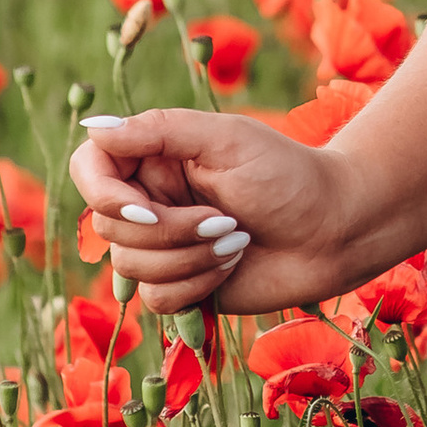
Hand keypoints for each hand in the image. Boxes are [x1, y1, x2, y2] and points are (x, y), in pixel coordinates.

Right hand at [68, 109, 374, 319]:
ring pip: (130, 269)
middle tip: (226, 221)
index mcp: (156, 157)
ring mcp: (164, 245)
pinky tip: (233, 266)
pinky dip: (197, 285)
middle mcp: (152, 200)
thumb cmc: (289, 175)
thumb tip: (93, 126)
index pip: (90, 168)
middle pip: (111, 228)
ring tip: (237, 242)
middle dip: (171, 233)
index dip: (104, 196)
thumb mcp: (226, 139)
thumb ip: (158, 130)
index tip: (145, 211)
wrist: (336, 231)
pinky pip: (156, 299)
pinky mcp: (181, 285)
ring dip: (190, 260)